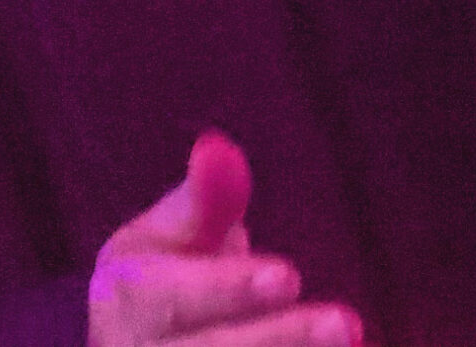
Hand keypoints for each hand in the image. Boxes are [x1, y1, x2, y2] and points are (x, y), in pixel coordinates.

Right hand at [87, 133, 359, 346]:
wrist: (139, 345)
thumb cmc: (168, 273)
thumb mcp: (172, 233)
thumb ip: (201, 199)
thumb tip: (218, 148)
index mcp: (124, 299)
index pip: (168, 296)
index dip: (227, 289)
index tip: (288, 276)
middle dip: (278, 339)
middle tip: (344, 323)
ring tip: (352, 338)